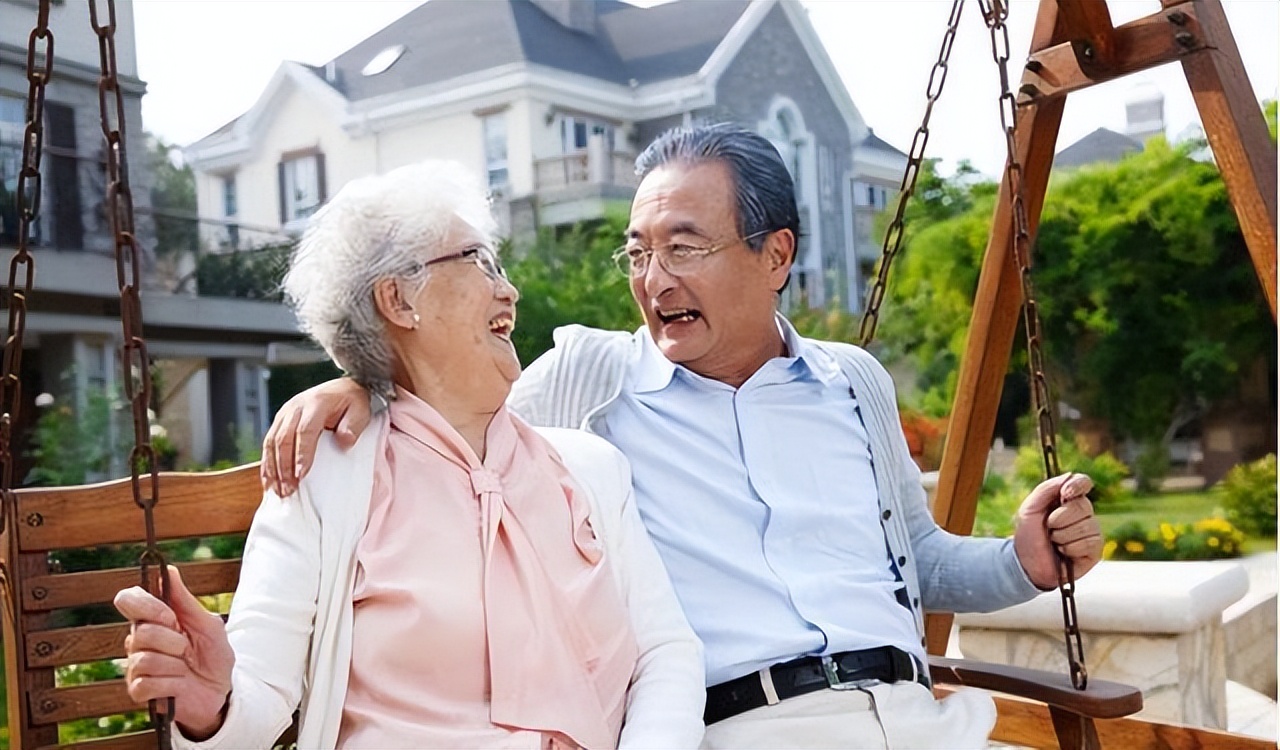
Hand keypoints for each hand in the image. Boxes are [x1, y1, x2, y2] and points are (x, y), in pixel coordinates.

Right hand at [113, 566, 234, 739]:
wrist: (221, 691)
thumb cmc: (213, 655)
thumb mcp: (207, 624)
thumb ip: (185, 600)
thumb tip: (167, 569)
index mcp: (153, 620)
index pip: (128, 600)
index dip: (146, 605)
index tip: (170, 616)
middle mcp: (138, 641)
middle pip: (141, 632)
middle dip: (173, 640)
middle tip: (187, 649)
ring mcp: (136, 667)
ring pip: (145, 659)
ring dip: (175, 664)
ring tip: (185, 668)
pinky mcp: (138, 691)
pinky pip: (146, 683)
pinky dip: (171, 683)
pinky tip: (178, 684)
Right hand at [261, 377, 370, 495]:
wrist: (341, 388)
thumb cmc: (352, 402)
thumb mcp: (360, 411)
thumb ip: (353, 426)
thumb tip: (343, 442)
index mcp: (316, 404)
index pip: (305, 431)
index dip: (301, 454)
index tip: (301, 475)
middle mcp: (295, 407)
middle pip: (284, 439)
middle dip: (284, 467)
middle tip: (288, 490)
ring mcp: (285, 413)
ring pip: (272, 443)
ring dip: (273, 469)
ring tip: (279, 491)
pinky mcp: (279, 421)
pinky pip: (268, 443)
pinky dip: (267, 464)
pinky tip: (270, 482)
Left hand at [1013, 473, 1102, 589]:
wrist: (1027, 564)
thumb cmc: (1028, 536)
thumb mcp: (1029, 508)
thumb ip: (1046, 489)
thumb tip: (1069, 475)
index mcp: (1067, 499)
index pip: (1083, 483)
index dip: (1077, 485)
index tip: (1065, 494)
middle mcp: (1083, 513)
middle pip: (1083, 506)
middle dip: (1059, 519)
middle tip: (1049, 528)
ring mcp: (1091, 531)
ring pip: (1085, 526)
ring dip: (1062, 536)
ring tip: (1055, 542)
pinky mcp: (1095, 549)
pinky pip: (1089, 542)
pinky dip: (1071, 548)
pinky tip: (1064, 553)